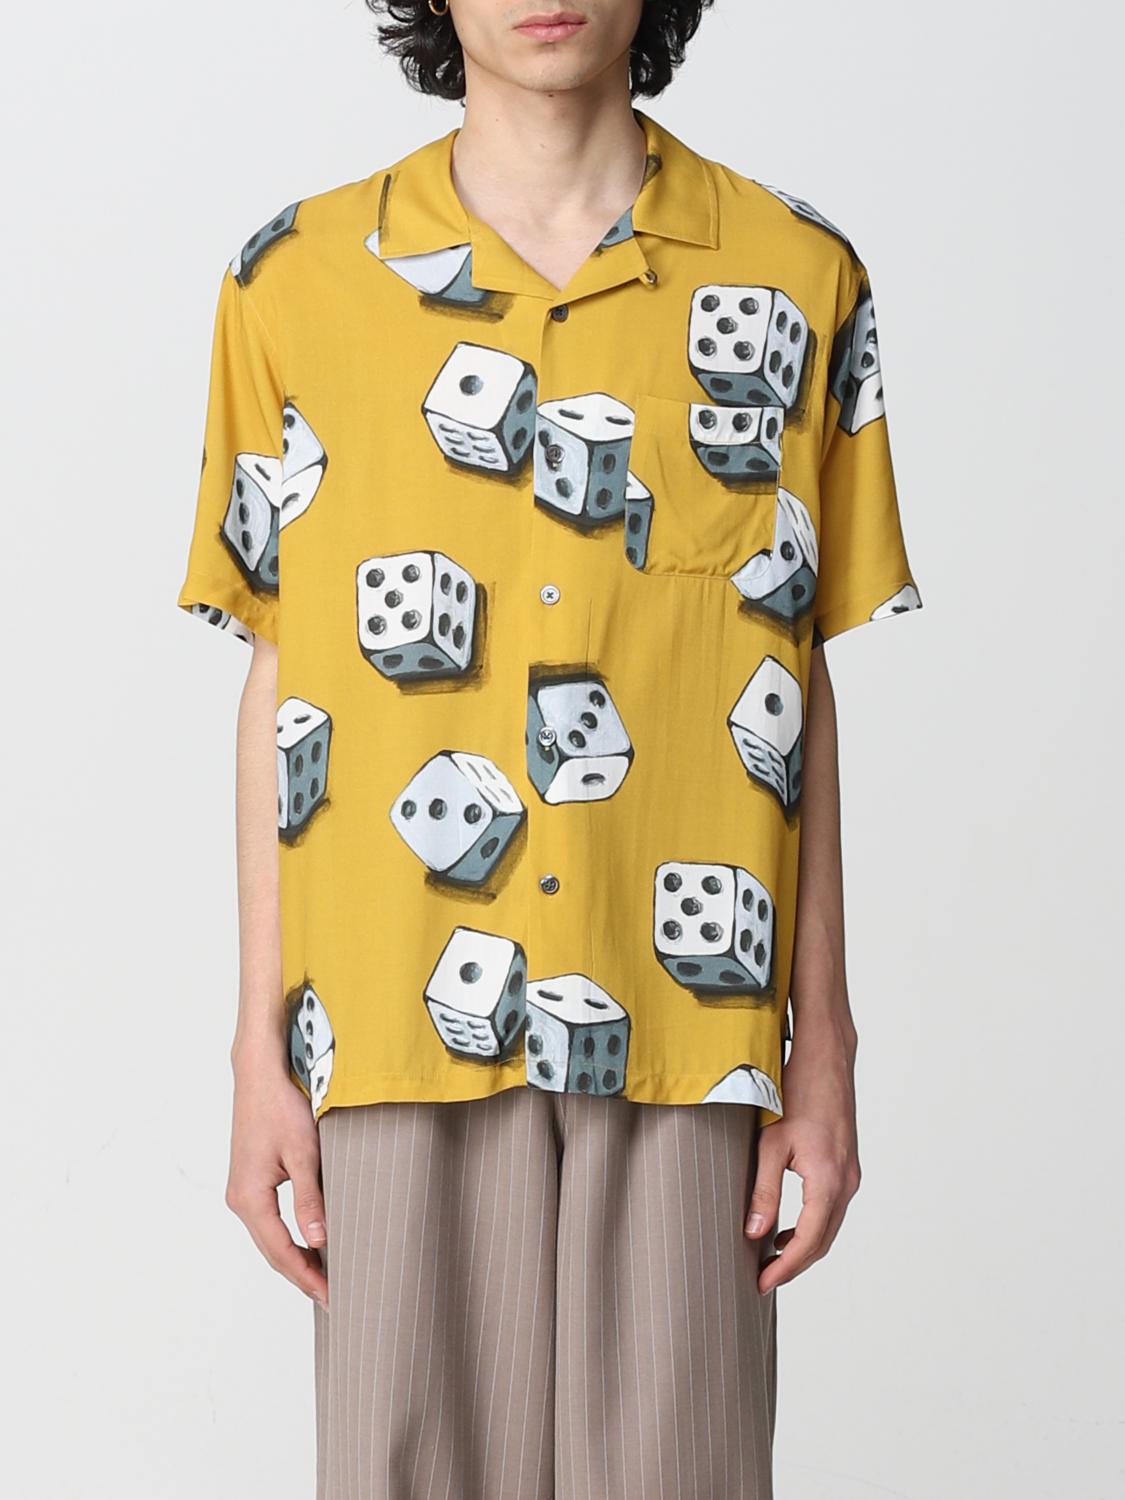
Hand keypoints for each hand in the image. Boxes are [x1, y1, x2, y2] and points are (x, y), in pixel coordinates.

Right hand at [225, 1042, 328, 1309]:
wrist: (260, 1072)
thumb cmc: (281, 1106)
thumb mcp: (303, 1152)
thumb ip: (310, 1198)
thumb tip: (319, 1240)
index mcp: (249, 1198)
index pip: (281, 1251)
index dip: (307, 1277)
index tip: (332, 1295)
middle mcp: (240, 1199)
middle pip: (272, 1251)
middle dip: (301, 1275)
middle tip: (333, 1295)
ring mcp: (242, 1190)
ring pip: (270, 1237)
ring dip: (295, 1258)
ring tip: (324, 1276)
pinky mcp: (250, 1179)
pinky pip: (269, 1221)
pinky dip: (288, 1237)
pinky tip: (309, 1242)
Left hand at [743, 1023, 860, 1292]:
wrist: (826, 1059)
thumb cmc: (796, 1093)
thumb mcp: (771, 1143)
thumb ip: (764, 1191)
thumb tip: (755, 1233)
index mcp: (828, 1181)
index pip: (809, 1242)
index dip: (785, 1269)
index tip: (761, 1284)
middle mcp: (846, 1182)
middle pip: (823, 1241)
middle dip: (794, 1265)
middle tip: (763, 1279)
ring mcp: (850, 1174)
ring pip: (829, 1226)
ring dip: (803, 1247)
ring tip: (771, 1259)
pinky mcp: (845, 1165)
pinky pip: (831, 1208)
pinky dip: (811, 1226)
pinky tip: (787, 1228)